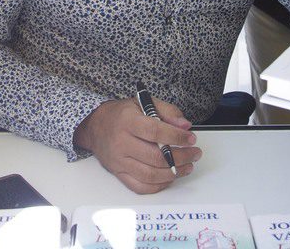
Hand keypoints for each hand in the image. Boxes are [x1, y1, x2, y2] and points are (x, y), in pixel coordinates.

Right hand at [73, 98, 201, 193]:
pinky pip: (140, 186)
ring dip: (174, 173)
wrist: (95, 126)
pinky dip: (159, 185)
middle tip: (194, 153)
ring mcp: (119, 161)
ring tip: (188, 166)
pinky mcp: (118, 173)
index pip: (155, 132)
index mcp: (128, 121)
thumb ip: (167, 111)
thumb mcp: (143, 103)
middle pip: (156, 157)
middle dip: (181, 157)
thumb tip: (185, 125)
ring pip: (150, 175)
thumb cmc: (121, 114)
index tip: (191, 138)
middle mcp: (121, 143)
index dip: (176, 136)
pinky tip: (170, 177)